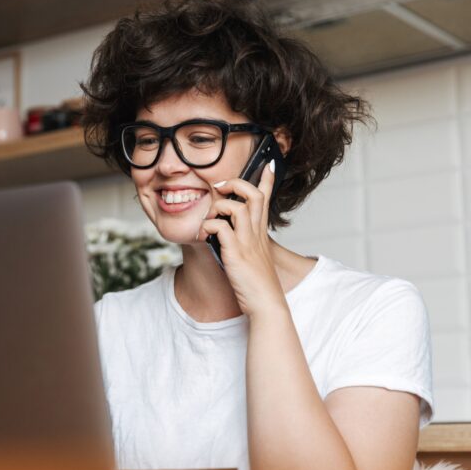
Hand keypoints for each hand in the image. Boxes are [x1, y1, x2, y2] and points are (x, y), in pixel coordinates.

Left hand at [198, 160, 287, 320]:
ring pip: (237, 207)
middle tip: (220, 188)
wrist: (266, 305)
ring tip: (209, 220)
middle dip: (236, 184)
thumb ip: (242, 241)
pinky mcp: (236, 255)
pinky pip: (221, 229)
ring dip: (218, 207)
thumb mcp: (253, 257)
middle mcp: (256, 234)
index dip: (267, 179)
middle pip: (253, 194)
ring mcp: (247, 243)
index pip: (266, 198)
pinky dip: (208, 227)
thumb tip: (224, 231)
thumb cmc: (257, 284)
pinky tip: (203, 236)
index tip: (267, 164)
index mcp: (260, 233)